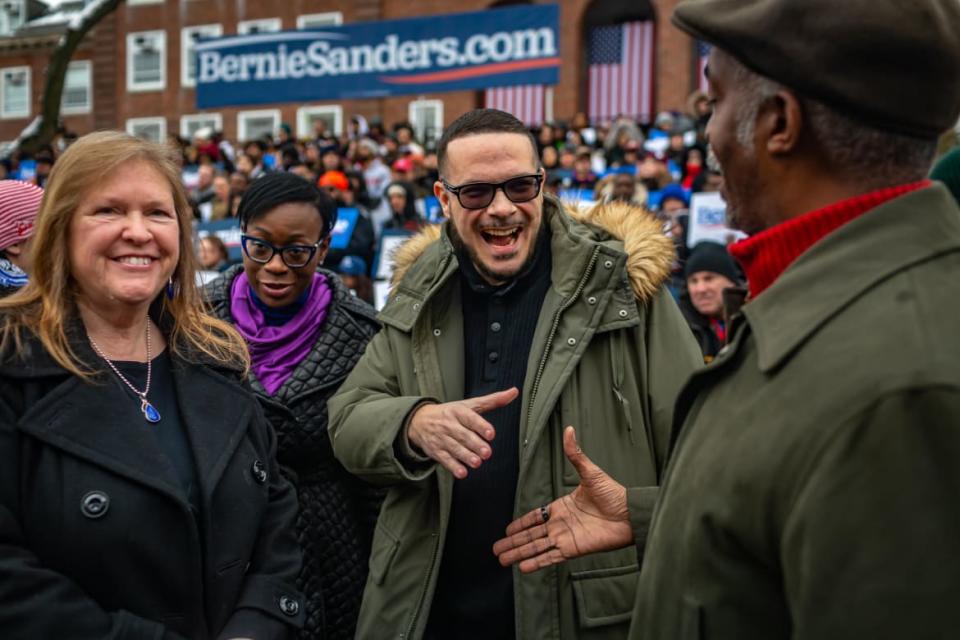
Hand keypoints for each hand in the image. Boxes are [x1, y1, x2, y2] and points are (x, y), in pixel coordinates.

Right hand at [407, 388, 518, 478]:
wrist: (419, 420)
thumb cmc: (449, 412)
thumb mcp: (469, 404)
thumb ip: (492, 400)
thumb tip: (514, 392)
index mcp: (458, 411)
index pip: (470, 418)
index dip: (481, 425)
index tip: (491, 433)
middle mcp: (449, 424)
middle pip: (464, 435)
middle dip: (475, 444)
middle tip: (487, 452)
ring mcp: (441, 439)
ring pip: (455, 448)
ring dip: (466, 456)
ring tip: (477, 463)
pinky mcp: (436, 451)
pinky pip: (444, 460)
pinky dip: (453, 467)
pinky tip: (462, 472)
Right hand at [492, 426, 632, 572]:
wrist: (630, 513)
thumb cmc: (614, 493)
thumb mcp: (590, 472)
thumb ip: (575, 454)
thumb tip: (569, 430)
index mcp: (562, 507)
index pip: (535, 517)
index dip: (520, 524)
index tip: (506, 530)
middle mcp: (561, 524)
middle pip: (531, 535)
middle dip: (513, 542)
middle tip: (496, 550)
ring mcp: (566, 538)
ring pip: (536, 547)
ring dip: (519, 554)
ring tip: (502, 560)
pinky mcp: (573, 549)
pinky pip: (551, 557)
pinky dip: (537, 562)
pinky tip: (523, 567)